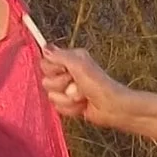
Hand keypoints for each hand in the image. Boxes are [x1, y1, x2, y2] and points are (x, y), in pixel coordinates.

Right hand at [38, 45, 156, 139]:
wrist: (111, 107)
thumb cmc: (99, 85)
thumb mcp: (79, 65)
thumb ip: (60, 56)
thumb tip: (45, 48)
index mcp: (70, 59)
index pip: (45, 63)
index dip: (53, 69)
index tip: (65, 71)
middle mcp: (68, 73)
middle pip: (46, 81)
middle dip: (61, 85)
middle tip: (76, 84)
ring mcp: (68, 90)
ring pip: (52, 96)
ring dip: (68, 99)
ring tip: (82, 96)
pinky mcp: (70, 104)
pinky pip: (59, 108)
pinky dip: (71, 108)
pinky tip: (82, 105)